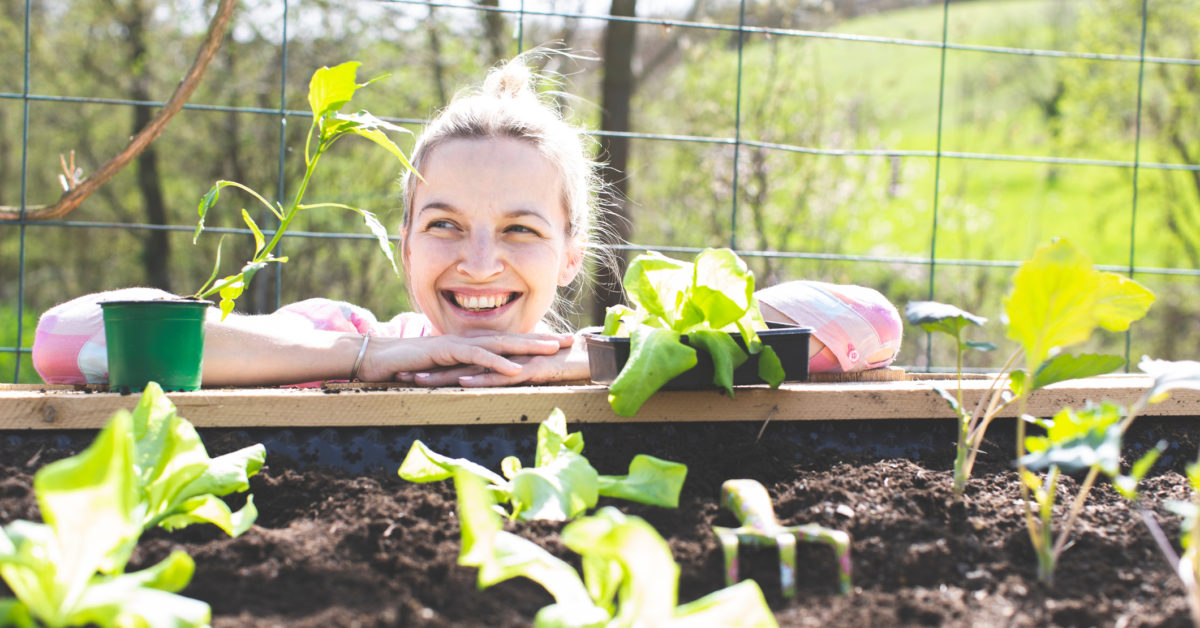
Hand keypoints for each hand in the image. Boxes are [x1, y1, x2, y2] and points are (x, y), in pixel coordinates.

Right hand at [356, 332, 573, 382]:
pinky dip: (496, 363)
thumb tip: (479, 382)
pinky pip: (475, 357)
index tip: (561, 344)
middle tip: (571, 341)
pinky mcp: (444, 351)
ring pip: (499, 344)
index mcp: (471, 344)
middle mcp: (468, 340)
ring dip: (527, 347)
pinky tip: (515, 369)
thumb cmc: (407, 366)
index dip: (535, 342)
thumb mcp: (442, 372)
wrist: (374, 358)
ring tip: (553, 351)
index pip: (509, 342)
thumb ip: (462, 373)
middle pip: (512, 338)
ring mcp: (457, 343)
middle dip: (542, 339)